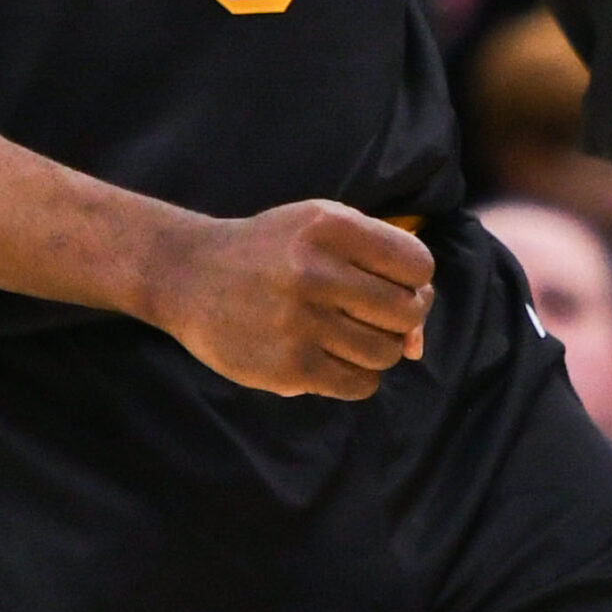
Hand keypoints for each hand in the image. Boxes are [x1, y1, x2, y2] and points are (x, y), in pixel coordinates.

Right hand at [142, 200, 433, 399]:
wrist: (191, 275)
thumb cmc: (272, 249)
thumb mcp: (321, 227)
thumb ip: (380, 265)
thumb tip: (420, 343)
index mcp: (330, 227)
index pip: (417, 265)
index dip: (414, 279)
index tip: (393, 283)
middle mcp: (316, 272)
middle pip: (407, 312)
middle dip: (402, 318)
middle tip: (375, 315)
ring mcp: (300, 322)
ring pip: (386, 353)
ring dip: (379, 349)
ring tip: (348, 335)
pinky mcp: (288, 367)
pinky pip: (358, 384)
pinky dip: (358, 375)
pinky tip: (334, 357)